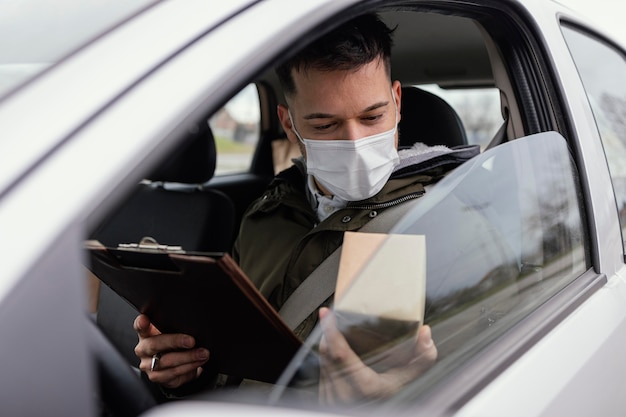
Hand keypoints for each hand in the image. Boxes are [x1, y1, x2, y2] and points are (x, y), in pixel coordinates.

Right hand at [133, 314, 209, 388]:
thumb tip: (193, 323)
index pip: (139, 326)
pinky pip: (172, 373)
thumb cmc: (174, 345)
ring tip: (202, 353)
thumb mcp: (174, 333)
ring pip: (166, 361)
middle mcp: (144, 349)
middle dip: (175, 341)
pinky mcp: (156, 377)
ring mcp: (148, 364)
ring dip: (188, 357)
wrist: (176, 365)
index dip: (141, 323)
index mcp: (146, 333)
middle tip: (191, 341)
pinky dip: (188, 367)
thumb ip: (175, 327)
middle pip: (154, 344)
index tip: (145, 320)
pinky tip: (198, 362)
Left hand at [317, 307, 436, 404]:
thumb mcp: (407, 383)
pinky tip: (334, 348)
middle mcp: (343, 393)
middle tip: (333, 315)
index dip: (330, 331)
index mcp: (363, 387)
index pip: (339, 353)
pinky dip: (327, 357)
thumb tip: (425, 333)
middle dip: (329, 332)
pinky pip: (322, 371)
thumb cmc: (392, 405)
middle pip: (327, 352)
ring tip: (333, 327)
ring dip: (327, 343)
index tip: (325, 313)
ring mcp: (331, 396)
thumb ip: (420, 360)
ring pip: (322, 360)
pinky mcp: (325, 398)